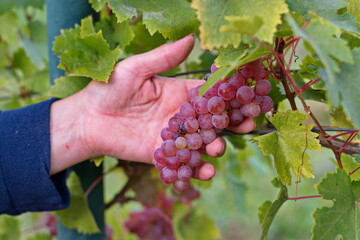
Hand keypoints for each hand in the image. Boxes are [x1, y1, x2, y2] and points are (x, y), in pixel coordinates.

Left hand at [49, 35, 254, 177]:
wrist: (88, 118)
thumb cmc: (109, 88)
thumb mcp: (135, 69)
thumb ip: (163, 58)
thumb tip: (191, 38)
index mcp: (179, 93)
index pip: (210, 95)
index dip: (230, 96)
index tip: (249, 97)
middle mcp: (181, 116)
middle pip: (213, 121)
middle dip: (233, 123)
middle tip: (249, 125)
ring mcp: (173, 137)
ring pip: (202, 143)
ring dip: (216, 147)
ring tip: (217, 148)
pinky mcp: (162, 155)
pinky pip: (184, 163)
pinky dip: (197, 169)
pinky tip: (205, 170)